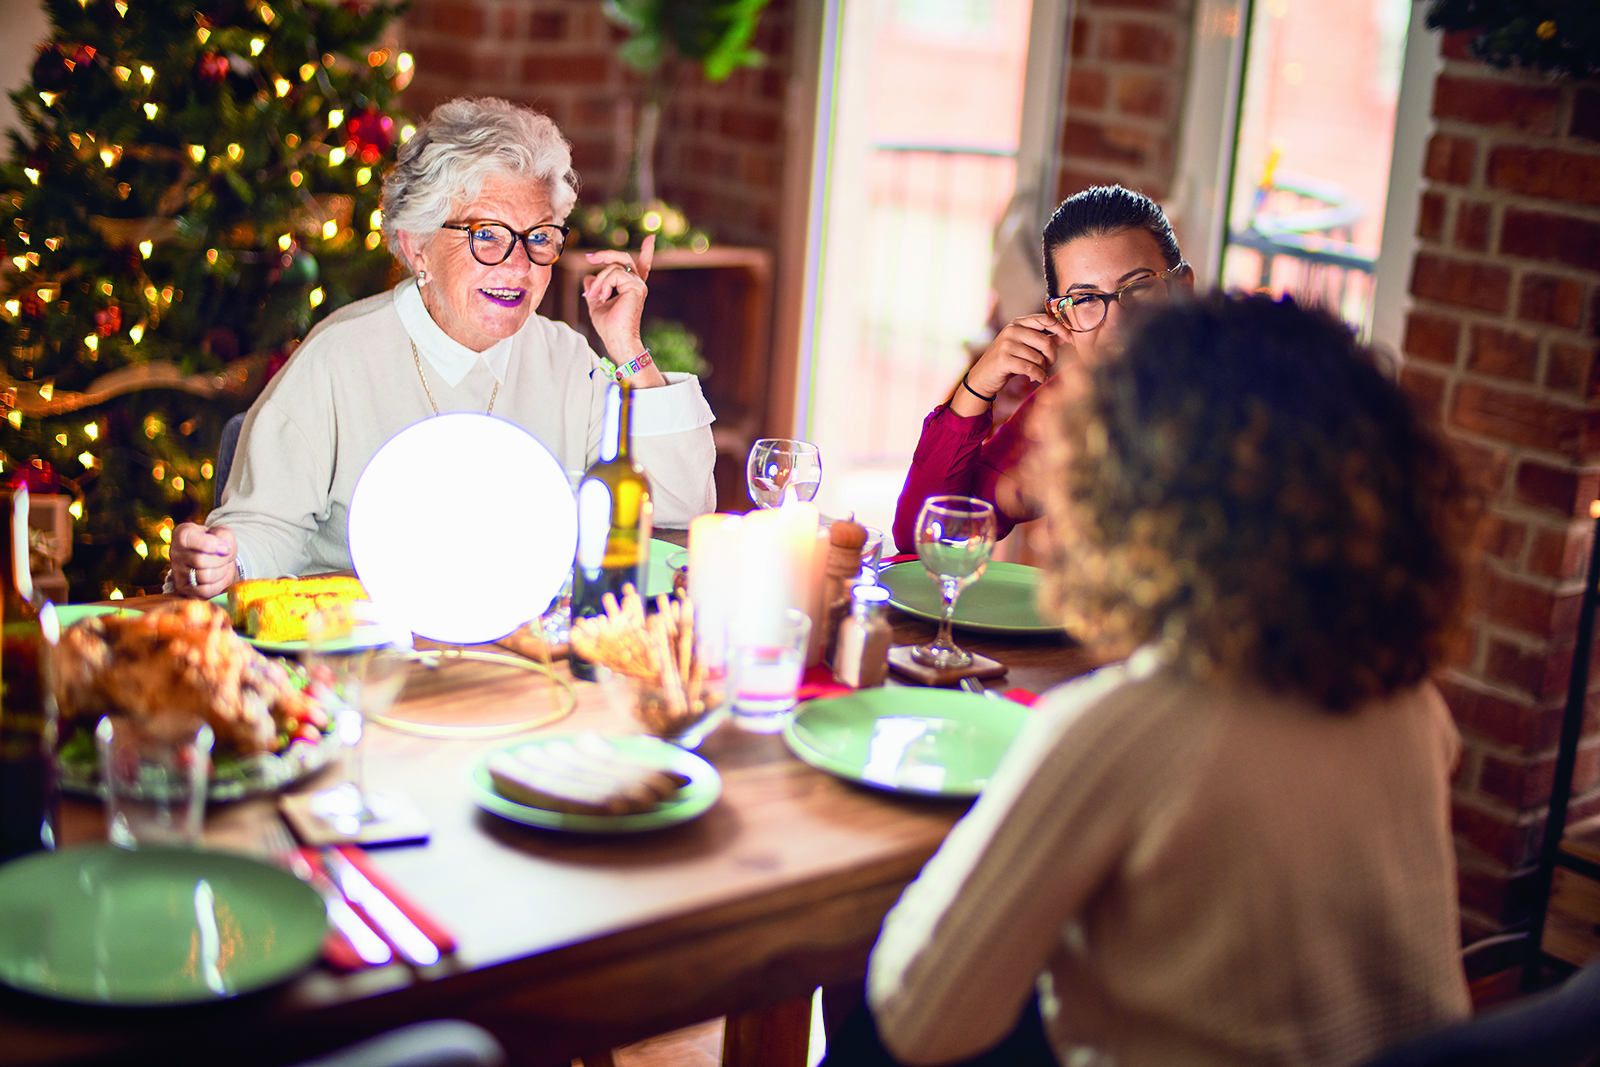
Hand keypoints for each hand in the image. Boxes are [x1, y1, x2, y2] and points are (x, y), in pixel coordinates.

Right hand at [170, 522, 238, 598]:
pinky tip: (221, 576)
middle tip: (226, 556)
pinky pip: (206, 590)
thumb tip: (224, 550)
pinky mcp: (184, 587)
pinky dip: (220, 584)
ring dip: (222, 571)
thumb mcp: (223, 532)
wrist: (214, 554)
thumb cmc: (218, 541)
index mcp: (182, 533)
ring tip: (223, 565)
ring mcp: (178, 571)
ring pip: (205, 576)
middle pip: (200, 561)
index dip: (212, 545)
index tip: (224, 547)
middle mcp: (175, 552)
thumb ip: (224, 536)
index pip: (190, 541)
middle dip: (221, 559)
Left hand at [583, 235, 664, 386]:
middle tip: (589, 257)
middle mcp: (637, 284)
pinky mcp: (636, 287)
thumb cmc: (608, 327)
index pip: (641, 266)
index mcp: (631, 288)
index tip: (651, 239)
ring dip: (599, 281)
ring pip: (613, 267)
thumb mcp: (596, 303)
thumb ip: (594, 289)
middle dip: (605, 254)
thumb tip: (588, 277)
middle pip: (622, 259)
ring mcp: (638, 285)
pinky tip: (602, 297)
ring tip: (593, 296)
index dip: (646, 253)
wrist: (617, 340)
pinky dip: (603, 284)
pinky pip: (613, 273)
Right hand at [949, 313, 1069, 416]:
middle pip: (1045, 342)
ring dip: (1043, 369)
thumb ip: (1044, 339)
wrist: (983, 376)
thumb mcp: (1025, 346)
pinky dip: (1038, 376)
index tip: (1072, 340)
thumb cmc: (1008, 360)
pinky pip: (1031, 369)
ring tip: (1039, 372)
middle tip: (1050, 365)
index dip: (1061, 329)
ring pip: (1038, 358)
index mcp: (1018, 323)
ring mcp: (1006, 344)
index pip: (1045, 319)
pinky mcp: (1004, 360)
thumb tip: (1067, 335)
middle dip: (1052, 357)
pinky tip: (1038, 379)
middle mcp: (1012, 330)